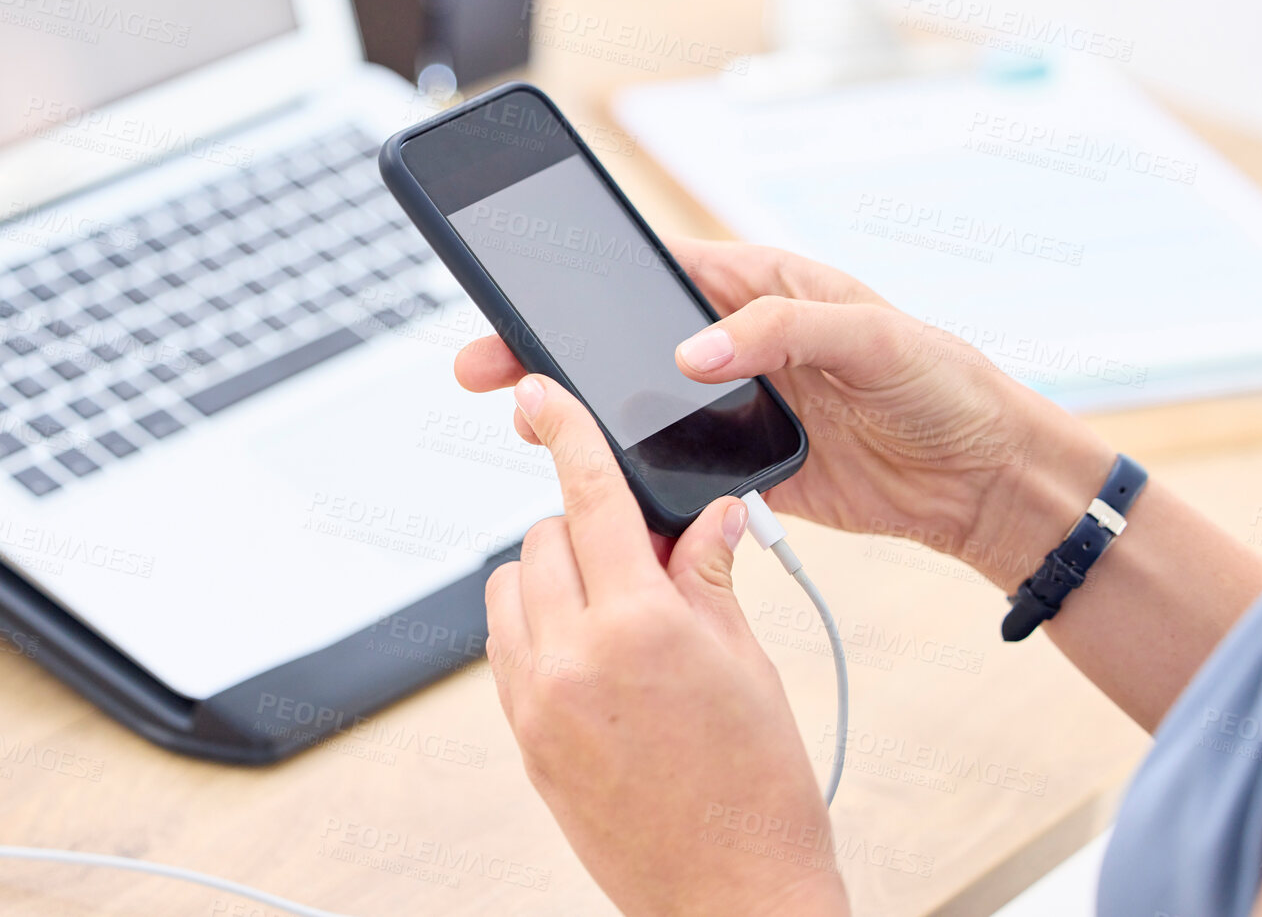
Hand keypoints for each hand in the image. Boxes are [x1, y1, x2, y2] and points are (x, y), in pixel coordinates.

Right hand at [457, 239, 1115, 588]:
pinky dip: (632, 478)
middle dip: (551, 350)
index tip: (523, 293)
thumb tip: (691, 353)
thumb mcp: (872, 336)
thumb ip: (780, 331)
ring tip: (527, 424)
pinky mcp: (743, 467)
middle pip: (621, 342)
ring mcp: (733, 408)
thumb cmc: (944, 384)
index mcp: (758, 289)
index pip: (652, 274)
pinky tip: (592, 483)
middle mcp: (734, 344)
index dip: (582, 280)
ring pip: (637, 406)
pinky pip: (672, 469)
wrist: (985, 479)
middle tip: (487, 366)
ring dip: (583, 415)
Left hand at [486, 374, 848, 916]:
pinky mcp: (522, 738)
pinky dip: (535, 628)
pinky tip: (591, 655)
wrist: (731, 896)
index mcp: (640, 626)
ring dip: (553, 577)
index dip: (567, 432)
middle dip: (589, 530)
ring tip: (616, 612)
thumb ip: (710, 573)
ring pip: (512, 588)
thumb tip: (709, 513)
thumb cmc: (758, 790)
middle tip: (645, 563)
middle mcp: (572, 658)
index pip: (591, 498)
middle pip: (546, 538)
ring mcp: (536, 702)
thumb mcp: (749, 662)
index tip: (541, 394)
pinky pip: (504, 647)